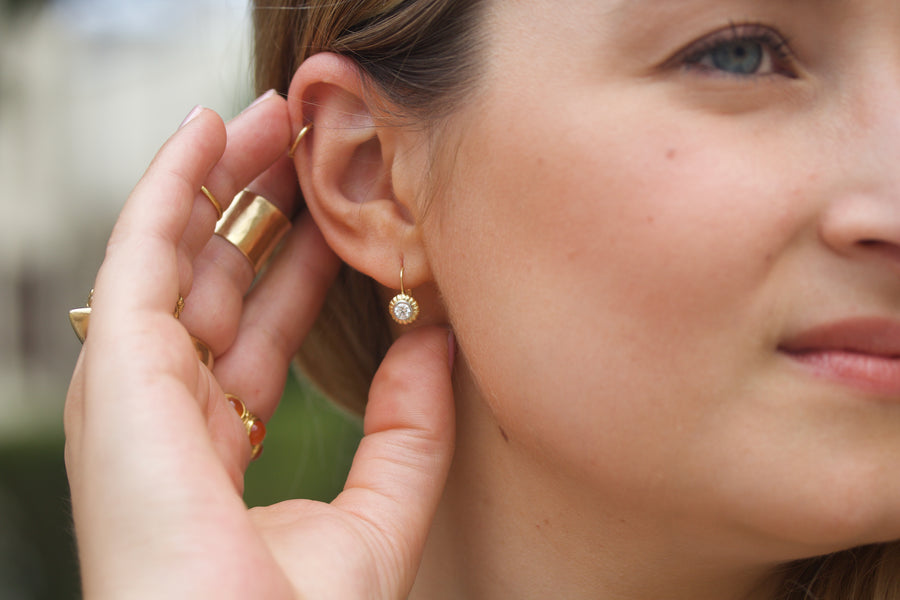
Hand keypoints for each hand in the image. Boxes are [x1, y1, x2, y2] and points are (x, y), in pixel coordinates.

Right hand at [64, 95, 455, 598]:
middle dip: (259, 213)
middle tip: (303, 150)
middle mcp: (170, 414)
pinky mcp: (119, 368)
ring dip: (221, 183)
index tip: (335, 224)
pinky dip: (170, 187)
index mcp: (218, 450)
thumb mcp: (382, 509)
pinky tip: (208, 132)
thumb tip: (433, 338)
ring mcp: (138, 389)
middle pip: (216, 286)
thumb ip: (410, 426)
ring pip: (178, 257)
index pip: (260, 338)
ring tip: (268, 119)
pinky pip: (139, 253)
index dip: (297, 274)